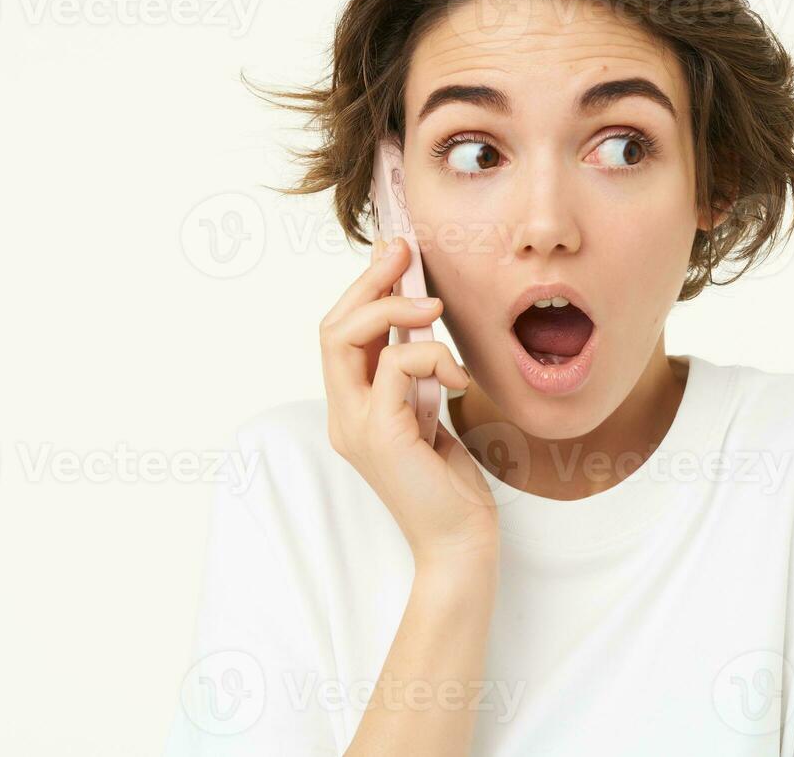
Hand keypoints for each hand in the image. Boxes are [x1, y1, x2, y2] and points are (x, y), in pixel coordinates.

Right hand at [319, 236, 499, 570]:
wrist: (461, 541)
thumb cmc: (452, 483)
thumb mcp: (432, 413)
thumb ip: (416, 374)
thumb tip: (420, 318)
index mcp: (353, 408)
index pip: (341, 335)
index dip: (364, 288)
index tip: (395, 254)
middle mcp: (343, 415)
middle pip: (332, 328)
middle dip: (368, 282)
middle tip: (405, 252)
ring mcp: (355, 425)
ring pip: (347, 338)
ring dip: (394, 308)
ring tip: (435, 308)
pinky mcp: (380, 434)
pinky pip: (394, 367)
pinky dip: (429, 356)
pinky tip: (459, 378)